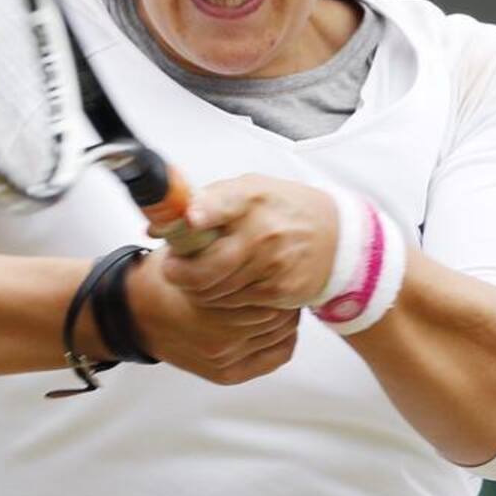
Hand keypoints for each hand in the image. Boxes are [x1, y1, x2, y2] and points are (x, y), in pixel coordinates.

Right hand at [125, 247, 299, 384]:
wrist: (136, 316)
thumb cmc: (163, 280)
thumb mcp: (182, 249)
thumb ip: (211, 237)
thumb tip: (243, 217)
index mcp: (208, 301)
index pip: (266, 288)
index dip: (275, 273)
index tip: (275, 262)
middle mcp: (218, 335)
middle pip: (276, 312)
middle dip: (282, 293)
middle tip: (282, 278)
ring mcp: (223, 357)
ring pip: (280, 333)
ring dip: (284, 315)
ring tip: (279, 297)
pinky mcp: (227, 373)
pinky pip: (275, 356)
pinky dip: (282, 338)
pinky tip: (277, 324)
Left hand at [157, 174, 339, 309]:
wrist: (336, 238)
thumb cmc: (284, 211)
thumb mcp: (251, 190)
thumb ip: (208, 201)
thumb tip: (160, 224)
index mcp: (252, 197)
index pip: (226, 201)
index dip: (206, 211)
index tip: (192, 218)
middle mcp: (263, 230)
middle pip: (206, 266)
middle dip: (180, 272)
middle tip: (173, 269)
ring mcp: (272, 264)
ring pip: (214, 291)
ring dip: (198, 288)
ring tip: (200, 277)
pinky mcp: (279, 292)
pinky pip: (234, 305)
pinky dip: (222, 300)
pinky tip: (227, 287)